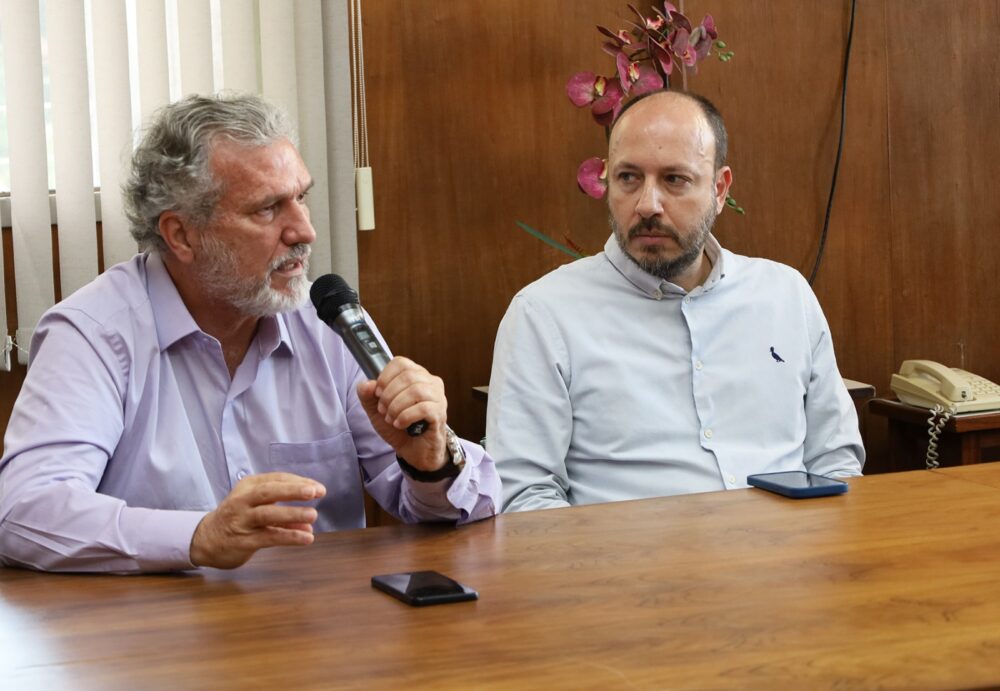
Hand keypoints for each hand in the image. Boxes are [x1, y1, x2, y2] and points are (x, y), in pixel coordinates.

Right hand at [189, 472, 325, 568]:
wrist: (205, 540)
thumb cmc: (237, 519)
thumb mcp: (257, 509)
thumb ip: (283, 515)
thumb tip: (309, 524)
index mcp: (248, 486)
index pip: (276, 479)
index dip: (298, 482)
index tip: (318, 488)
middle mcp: (243, 501)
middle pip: (269, 491)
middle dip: (293, 490)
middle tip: (316, 492)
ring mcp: (242, 520)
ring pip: (268, 514)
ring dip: (292, 514)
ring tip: (313, 515)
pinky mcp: (243, 540)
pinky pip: (269, 536)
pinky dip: (289, 536)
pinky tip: (306, 538)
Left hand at [357, 356, 447, 471]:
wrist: (414, 451)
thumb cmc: (399, 426)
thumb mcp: (377, 411)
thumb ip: (368, 396)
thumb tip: (366, 384)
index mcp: (416, 376)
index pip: (401, 363)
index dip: (385, 377)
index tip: (378, 393)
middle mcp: (430, 383)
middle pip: (408, 375)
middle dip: (389, 395)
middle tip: (383, 411)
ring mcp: (438, 398)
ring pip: (416, 391)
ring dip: (396, 407)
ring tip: (391, 419)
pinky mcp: (440, 414)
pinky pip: (424, 408)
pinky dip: (406, 416)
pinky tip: (400, 424)